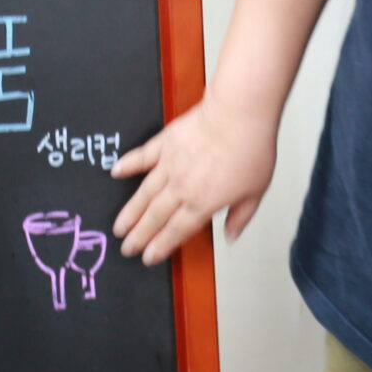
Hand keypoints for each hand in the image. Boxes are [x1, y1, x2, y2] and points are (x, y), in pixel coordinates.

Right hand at [109, 95, 277, 265]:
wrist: (239, 113)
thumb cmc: (251, 148)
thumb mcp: (255, 191)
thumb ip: (240, 216)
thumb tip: (231, 236)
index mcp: (203, 202)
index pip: (176, 231)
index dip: (160, 246)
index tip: (148, 257)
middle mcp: (182, 187)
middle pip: (155, 218)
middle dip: (139, 236)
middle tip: (126, 248)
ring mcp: (170, 165)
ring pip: (144, 194)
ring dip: (130, 212)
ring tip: (118, 226)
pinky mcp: (165, 143)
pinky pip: (142, 157)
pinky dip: (128, 165)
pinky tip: (115, 172)